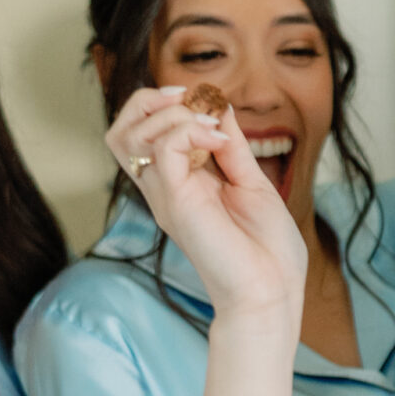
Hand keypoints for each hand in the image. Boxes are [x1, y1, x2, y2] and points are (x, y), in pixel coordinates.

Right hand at [108, 85, 306, 326]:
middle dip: (150, 101)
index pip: (143, 132)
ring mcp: (166, 197)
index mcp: (180, 184)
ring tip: (210, 125)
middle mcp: (164, 189)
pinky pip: (163, 149)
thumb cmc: (267, 252)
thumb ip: (232, 146)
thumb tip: (220, 107)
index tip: (209, 104)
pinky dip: (189, 130)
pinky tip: (219, 143)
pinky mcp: (177, 204)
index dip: (166, 104)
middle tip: (192, 102)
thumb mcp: (251, 183)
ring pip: (129, 135)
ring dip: (169, 113)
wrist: (273, 294)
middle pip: (121, 131)